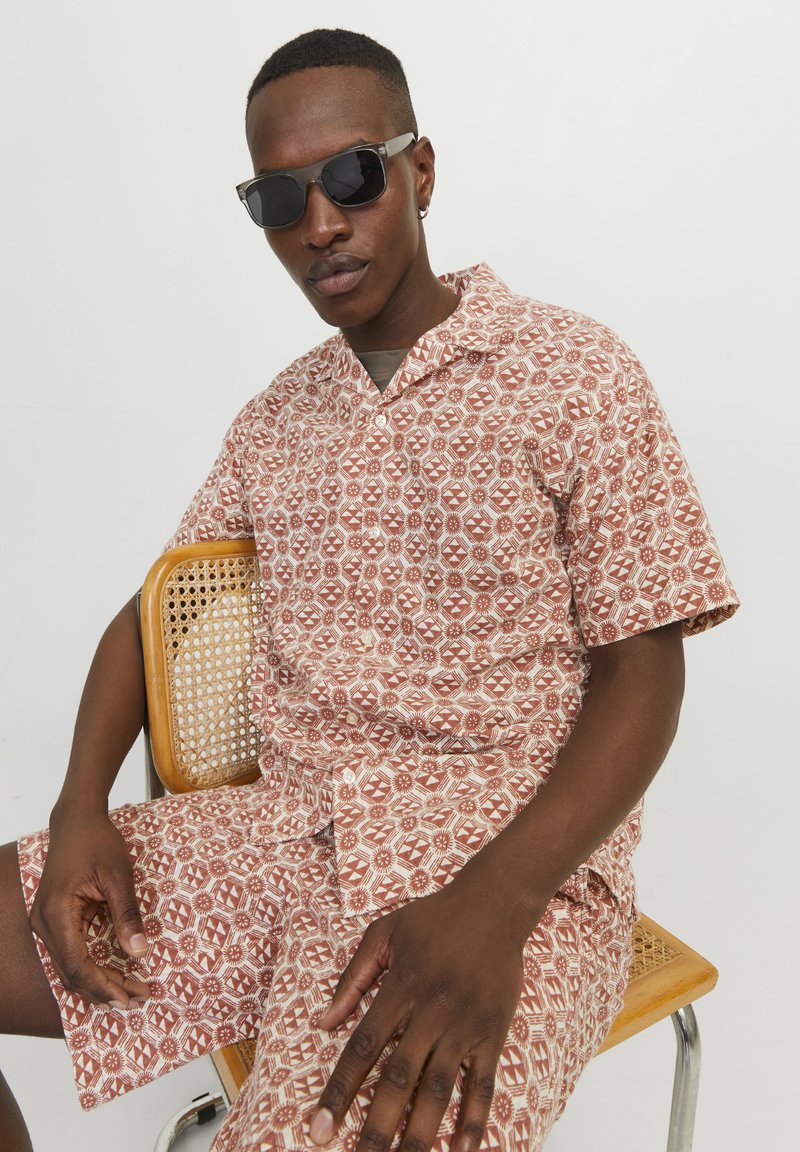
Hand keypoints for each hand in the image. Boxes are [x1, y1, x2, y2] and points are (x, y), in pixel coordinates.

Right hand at [28, 804, 150, 1008]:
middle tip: (140, 998)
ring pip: (71, 967)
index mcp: (57, 912)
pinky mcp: (57, 921)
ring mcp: (48, 924)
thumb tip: (139, 952)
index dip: (102, 986)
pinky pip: (74, 953)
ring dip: (101, 981)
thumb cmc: (97, 841)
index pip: (76, 964)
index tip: (128, 998)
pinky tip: (118, 973)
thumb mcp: (119, 875)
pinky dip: (95, 966)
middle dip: (105, 989)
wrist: (77, 820)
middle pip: (72, 972)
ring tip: (134, 990)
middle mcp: (45, 923)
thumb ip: (127, 914)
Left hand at [309, 871, 529, 1151]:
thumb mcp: (384, 933)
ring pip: (438, 1091)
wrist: (495, 904)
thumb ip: (352, 978)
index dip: (339, 1092)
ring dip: (419, 1135)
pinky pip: (482, 1085)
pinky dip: (473, 1121)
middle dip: (376, 1128)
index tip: (319, 1128)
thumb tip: (323, 1022)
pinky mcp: (493, 1033)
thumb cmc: (435, 917)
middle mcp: (431, 1012)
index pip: (362, 1049)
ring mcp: (465, 1026)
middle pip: (398, 1080)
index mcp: (400, 988)